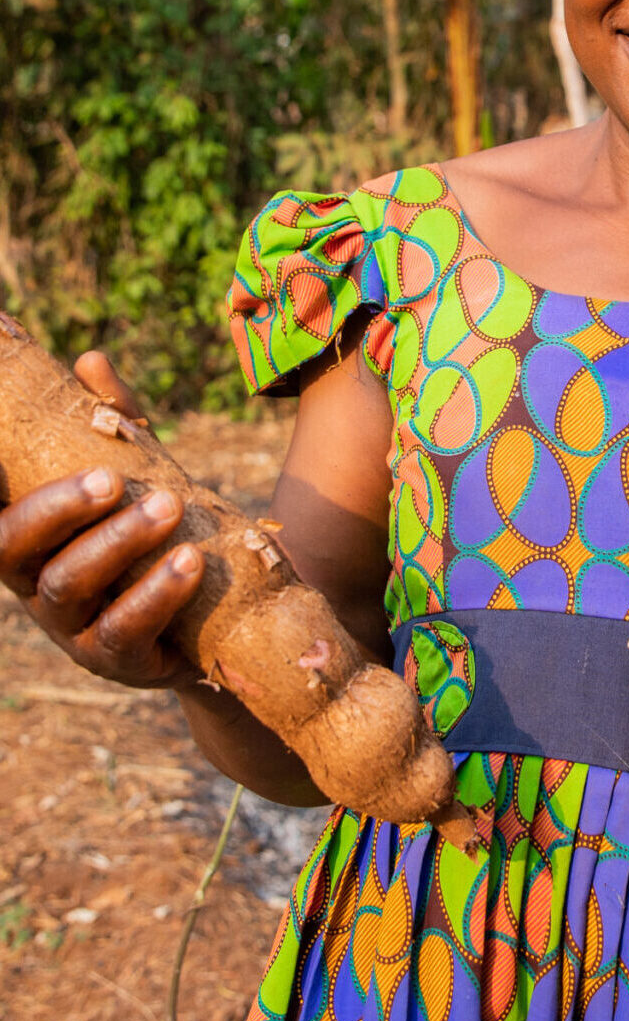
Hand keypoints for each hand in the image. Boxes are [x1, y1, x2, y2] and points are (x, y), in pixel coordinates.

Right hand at [0, 351, 203, 689]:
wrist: (215, 616)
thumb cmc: (156, 531)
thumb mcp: (137, 472)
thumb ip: (113, 422)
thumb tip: (88, 360)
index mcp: (27, 537)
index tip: (8, 451)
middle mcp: (34, 583)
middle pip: (15, 549)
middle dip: (58, 508)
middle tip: (111, 478)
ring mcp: (70, 627)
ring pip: (69, 585)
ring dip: (118, 542)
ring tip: (168, 505)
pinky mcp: (117, 660)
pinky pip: (123, 631)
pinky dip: (156, 595)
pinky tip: (190, 562)